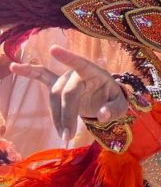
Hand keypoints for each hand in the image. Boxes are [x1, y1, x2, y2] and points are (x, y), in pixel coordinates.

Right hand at [10, 45, 128, 141]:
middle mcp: (77, 72)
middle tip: (68, 136)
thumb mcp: (120, 105)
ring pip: (54, 97)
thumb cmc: (112, 99)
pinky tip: (14, 67)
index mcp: (95, 72)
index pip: (82, 64)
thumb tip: (102, 115)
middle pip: (66, 92)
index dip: (68, 58)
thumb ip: (114, 110)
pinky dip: (29, 72)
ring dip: (57, 117)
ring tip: (65, 135)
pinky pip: (41, 77)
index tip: (53, 50)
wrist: (105, 97)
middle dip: (67, 115)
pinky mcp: (56, 84)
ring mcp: (64, 77)